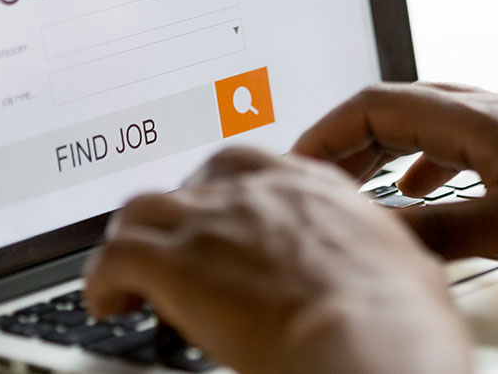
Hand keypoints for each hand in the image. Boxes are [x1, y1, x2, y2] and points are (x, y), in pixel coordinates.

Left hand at [82, 147, 471, 373]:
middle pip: (191, 181)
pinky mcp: (175, 264)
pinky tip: (107, 303)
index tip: (221, 216)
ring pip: (141, 210)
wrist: (369, 335)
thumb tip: (379, 266)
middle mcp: (254, 191)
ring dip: (132, 240)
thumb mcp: (395, 258)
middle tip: (178, 249)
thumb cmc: (396, 312)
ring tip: (130, 275)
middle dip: (179, 214)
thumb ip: (365, 248)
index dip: (224, 191)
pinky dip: (101, 280)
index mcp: (308, 185)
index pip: (248, 163)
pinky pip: (114, 258)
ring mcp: (210, 222)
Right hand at [294, 83, 497, 278]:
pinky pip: (463, 142)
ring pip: (430, 124)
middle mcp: (492, 109)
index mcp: (476, 117)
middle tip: (318, 178)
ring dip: (386, 151)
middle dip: (348, 143)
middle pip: (396, 109)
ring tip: (363, 187)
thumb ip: (442, 233)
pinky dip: (429, 163)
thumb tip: (382, 238)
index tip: (297, 162)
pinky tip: (436, 191)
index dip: (326, 132)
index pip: (375, 104)